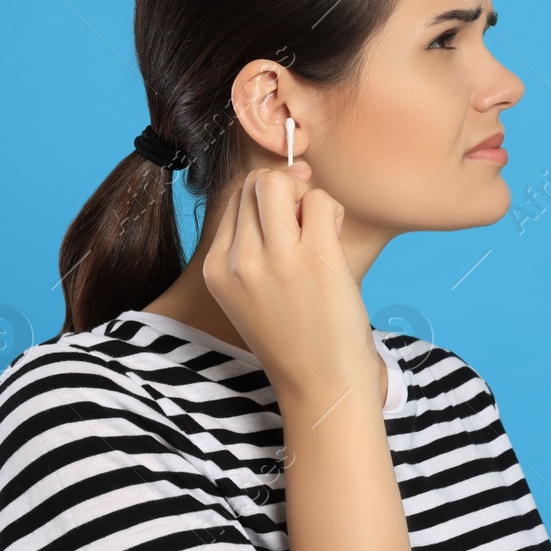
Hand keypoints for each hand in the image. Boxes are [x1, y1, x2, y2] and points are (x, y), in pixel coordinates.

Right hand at [201, 164, 379, 405]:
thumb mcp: (257, 287)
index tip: (291, 219)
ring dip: (309, 198)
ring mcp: (275, 261)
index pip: (235, 198)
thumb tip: (296, 166)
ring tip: (320, 234)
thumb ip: (264, 232)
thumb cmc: (298, 332)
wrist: (321, 384)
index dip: (268, 198)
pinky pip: (321, 201)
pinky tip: (334, 244)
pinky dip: (333, 212)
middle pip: (256, 183)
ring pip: (281, 181)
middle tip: (308, 225)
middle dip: (288, 191)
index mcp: (216, 269)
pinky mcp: (315, 260)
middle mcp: (238, 262)